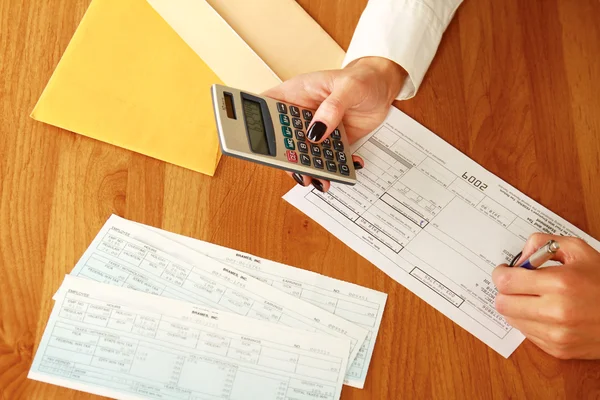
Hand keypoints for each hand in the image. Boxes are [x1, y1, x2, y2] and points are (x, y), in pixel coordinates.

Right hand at [263, 57, 405, 191]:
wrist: (383, 89)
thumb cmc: (363, 78)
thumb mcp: (349, 87)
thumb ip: (332, 108)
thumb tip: (316, 131)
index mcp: (296, 94)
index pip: (266, 108)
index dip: (256, 125)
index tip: (258, 145)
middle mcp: (301, 114)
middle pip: (283, 140)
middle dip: (288, 160)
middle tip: (300, 172)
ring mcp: (315, 130)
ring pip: (304, 155)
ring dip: (312, 170)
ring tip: (323, 180)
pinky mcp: (330, 142)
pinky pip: (326, 160)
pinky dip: (334, 169)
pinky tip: (345, 170)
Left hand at [492, 233, 599, 358]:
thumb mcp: (579, 250)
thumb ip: (544, 243)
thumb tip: (520, 255)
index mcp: (560, 283)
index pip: (506, 282)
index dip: (501, 273)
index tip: (505, 270)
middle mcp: (557, 311)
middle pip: (502, 303)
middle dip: (505, 291)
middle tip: (516, 285)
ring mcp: (557, 334)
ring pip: (511, 320)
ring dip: (516, 307)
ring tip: (533, 298)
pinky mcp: (559, 350)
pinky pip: (527, 334)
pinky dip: (529, 322)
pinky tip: (545, 313)